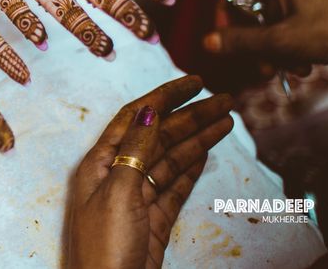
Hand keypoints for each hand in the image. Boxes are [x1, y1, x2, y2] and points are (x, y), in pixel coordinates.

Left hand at [66, 76, 233, 268]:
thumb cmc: (104, 246)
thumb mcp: (118, 191)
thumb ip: (135, 150)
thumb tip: (150, 110)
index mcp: (100, 162)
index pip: (136, 117)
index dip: (165, 96)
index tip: (195, 81)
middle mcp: (116, 174)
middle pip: (158, 135)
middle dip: (191, 115)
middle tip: (225, 100)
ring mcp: (136, 197)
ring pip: (170, 159)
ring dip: (197, 138)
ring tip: (227, 121)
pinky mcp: (152, 220)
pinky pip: (174, 186)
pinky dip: (191, 168)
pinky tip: (207, 152)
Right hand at [204, 0, 327, 64]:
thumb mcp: (281, 41)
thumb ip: (242, 41)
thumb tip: (208, 42)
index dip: (226, 13)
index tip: (227, 40)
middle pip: (257, 6)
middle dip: (256, 40)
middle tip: (260, 68)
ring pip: (277, 18)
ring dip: (276, 48)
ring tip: (286, 71)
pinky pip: (297, 21)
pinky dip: (294, 44)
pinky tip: (304, 67)